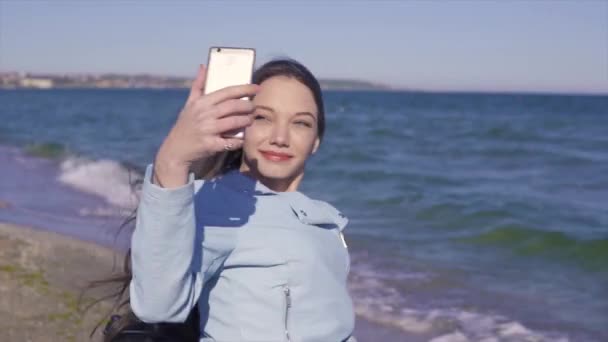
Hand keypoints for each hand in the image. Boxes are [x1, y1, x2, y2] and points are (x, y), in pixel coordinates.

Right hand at [153, 65, 258, 186]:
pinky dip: (239, 140)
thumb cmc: (185, 126)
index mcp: (201, 103)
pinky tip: (243, 138)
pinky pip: (231, 141)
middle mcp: (205, 115)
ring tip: (251, 120)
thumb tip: (203, 66)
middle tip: (254, 107)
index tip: (257, 87)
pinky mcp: (210, 145)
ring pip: (234, 122)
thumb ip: (198, 86)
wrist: (175, 150)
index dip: (244, 89)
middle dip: (248, 106)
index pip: (227, 92)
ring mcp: (207, 130)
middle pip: (233, 106)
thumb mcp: (189, 104)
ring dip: (246, 120)